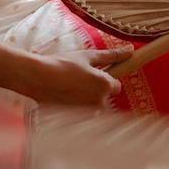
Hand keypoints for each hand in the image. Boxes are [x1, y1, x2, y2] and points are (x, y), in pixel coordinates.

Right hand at [20, 45, 134, 107]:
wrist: (37, 78)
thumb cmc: (62, 64)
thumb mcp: (87, 56)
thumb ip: (111, 55)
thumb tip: (131, 49)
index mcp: (105, 85)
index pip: (116, 86)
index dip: (105, 78)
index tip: (93, 73)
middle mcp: (99, 101)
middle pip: (104, 97)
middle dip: (95, 89)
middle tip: (77, 78)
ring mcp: (86, 112)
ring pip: (93, 105)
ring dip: (85, 97)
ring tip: (68, 85)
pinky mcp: (75, 118)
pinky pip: (81, 112)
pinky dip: (75, 104)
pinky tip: (64, 94)